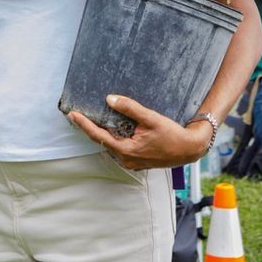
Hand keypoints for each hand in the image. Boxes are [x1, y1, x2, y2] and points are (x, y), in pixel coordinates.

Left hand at [67, 94, 212, 170]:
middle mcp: (126, 159)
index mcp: (127, 151)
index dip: (84, 124)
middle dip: (91, 128)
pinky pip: (120, 148)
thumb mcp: (151, 118)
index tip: (73, 114)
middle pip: (102, 141)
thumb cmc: (172, 135)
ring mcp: (131, 162)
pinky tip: (113, 127)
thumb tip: (109, 99)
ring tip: (93, 118)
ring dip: (103, 133)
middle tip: (79, 114)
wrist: (189, 149)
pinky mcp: (136, 161)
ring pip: (111, 145)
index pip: (99, 136)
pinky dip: (114, 137)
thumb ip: (130, 108)